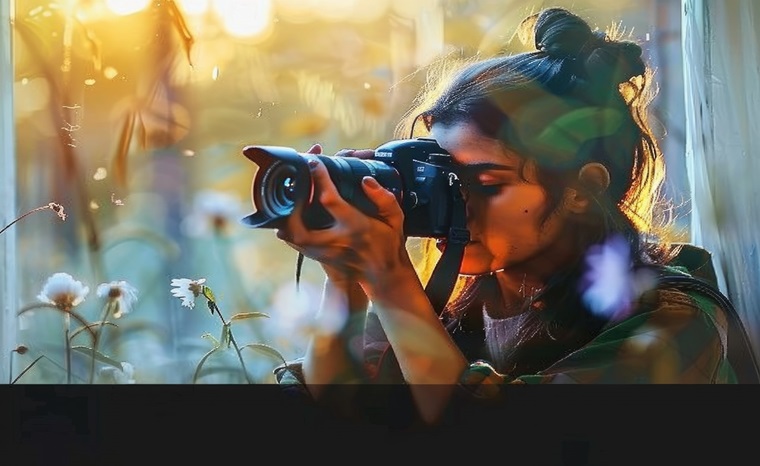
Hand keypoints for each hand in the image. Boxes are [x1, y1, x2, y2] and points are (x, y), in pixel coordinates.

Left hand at [274, 144, 411, 292]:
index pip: (331, 200)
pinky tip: (290, 217)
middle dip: (291, 205)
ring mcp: (325, 253)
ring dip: (287, 218)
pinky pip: (296, 244)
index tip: (314, 163)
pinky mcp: (320, 259)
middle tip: (292, 186)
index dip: (319, 179)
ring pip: (294, 238)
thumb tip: (366, 180)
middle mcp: (337, 242)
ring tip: (288, 199)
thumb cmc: (389, 244)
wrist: (384, 275)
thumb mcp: (395, 219)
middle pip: (300, 227)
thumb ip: (384, 199)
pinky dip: (289, 230)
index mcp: (355, 227)